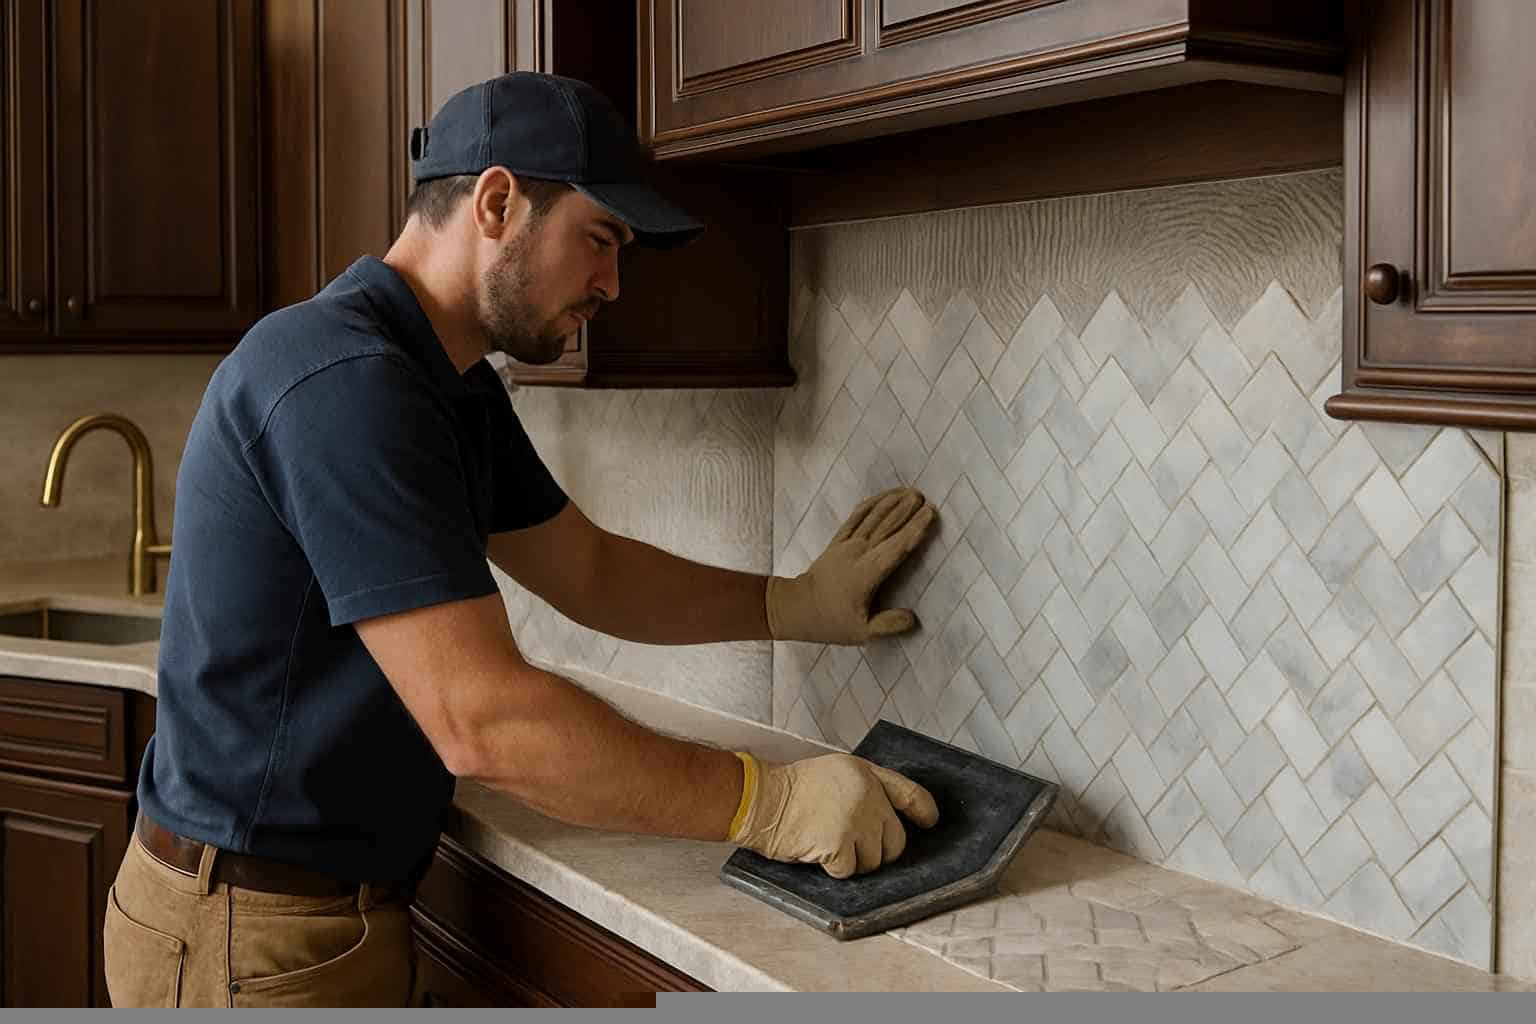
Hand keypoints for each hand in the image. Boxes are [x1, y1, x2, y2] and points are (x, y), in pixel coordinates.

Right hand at [728, 752, 939, 877]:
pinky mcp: (840, 843)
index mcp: (866, 774)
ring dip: (853, 860)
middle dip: (877, 850)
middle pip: (895, 841)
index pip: (911, 794)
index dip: (924, 812)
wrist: (761, 799)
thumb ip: (864, 789)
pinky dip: (833, 868)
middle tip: (850, 844)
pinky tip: (816, 850)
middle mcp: (867, 795)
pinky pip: (849, 870)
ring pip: (874, 861)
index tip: (928, 822)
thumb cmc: (792, 789)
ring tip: (827, 842)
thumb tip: (886, 820)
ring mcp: (855, 820)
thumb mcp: (835, 772)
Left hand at [766, 487, 935, 644]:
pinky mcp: (838, 541)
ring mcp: (846, 544)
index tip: (929, 513)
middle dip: (906, 510)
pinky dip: (870, 505)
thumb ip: (887, 625)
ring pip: (873, 518)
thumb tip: (912, 618)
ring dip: (892, 503)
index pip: (896, 548)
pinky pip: (856, 518)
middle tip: (924, 497)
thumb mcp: (860, 633)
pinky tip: (883, 496)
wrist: (796, 607)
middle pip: (887, 527)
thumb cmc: (830, 621)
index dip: (914, 530)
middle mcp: (857, 553)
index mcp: (866, 574)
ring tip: (910, 491)